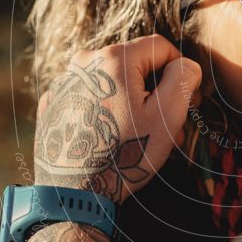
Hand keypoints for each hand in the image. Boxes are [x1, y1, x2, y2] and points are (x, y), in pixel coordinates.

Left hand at [32, 34, 201, 204]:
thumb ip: (183, 79)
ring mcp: (65, 82)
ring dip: (133, 99)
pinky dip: (107, 107)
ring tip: (140, 133)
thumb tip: (186, 64)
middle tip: (166, 123)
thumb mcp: (167, 116)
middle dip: (156, 88)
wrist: (72, 194)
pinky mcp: (54, 102)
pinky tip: (111, 136)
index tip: (187, 100)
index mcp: (114, 58)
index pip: (161, 47)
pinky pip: (92, 94)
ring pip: (114, 79)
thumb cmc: (124, 155)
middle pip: (136, 62)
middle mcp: (84, 61)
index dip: (181, 71)